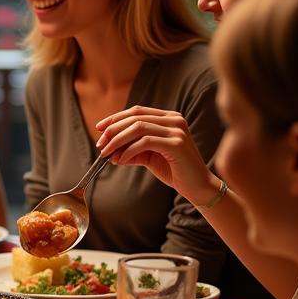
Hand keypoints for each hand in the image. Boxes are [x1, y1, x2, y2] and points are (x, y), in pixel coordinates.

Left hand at [95, 106, 218, 204]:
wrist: (198, 186)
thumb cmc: (173, 169)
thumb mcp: (148, 156)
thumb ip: (131, 149)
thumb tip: (108, 150)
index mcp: (168, 117)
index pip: (137, 111)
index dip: (116, 118)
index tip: (99, 128)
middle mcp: (174, 119)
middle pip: (135, 117)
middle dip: (113, 130)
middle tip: (100, 144)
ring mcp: (177, 130)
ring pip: (138, 127)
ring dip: (117, 140)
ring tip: (106, 153)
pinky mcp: (176, 143)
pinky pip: (145, 142)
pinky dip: (129, 150)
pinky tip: (121, 160)